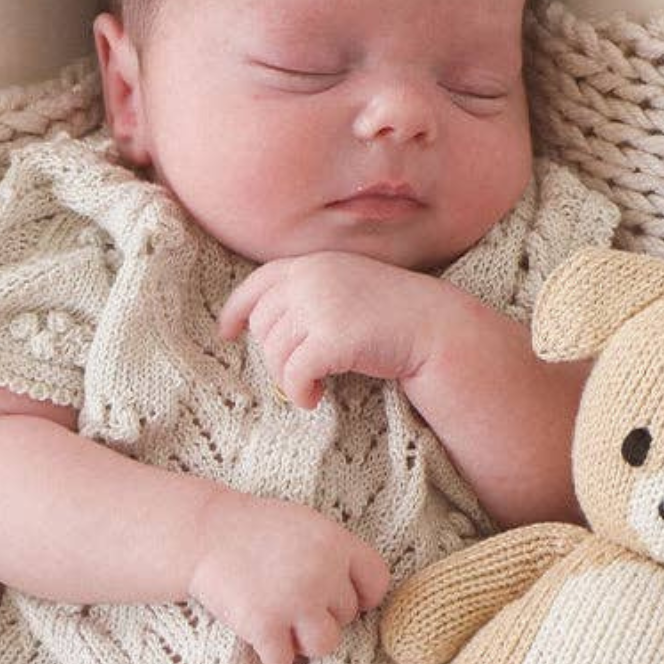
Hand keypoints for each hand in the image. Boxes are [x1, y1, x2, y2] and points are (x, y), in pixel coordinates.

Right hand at [188, 486, 389, 663]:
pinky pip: (284, 660)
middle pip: (346, 616)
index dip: (361, 595)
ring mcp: (295, 601)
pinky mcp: (265, 626)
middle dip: (320, 613)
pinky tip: (255, 627)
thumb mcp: (306, 526)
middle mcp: (322, 573)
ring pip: (325, 645)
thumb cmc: (255, 530)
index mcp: (337, 543)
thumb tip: (361, 601)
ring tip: (280, 619)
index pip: (378, 583)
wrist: (201, 533)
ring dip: (303, 639)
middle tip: (287, 595)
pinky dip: (268, 651)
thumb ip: (335, 556)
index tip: (336, 596)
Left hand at [217, 252, 457, 408]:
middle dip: (273, 356)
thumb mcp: (348, 289)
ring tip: (310, 389)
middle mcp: (310, 279)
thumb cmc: (395, 316)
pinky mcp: (330, 339)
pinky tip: (314, 400)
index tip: (227, 332)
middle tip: (299, 373)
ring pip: (275, 354)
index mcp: (312, 264)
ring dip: (288, 379)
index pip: (258, 284)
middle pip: (263, 326)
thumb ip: (312, 295)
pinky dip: (299, 393)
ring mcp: (319, 307)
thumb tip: (269, 326)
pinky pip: (293, 374)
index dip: (236, 310)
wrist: (436, 328)